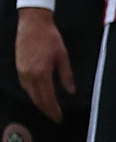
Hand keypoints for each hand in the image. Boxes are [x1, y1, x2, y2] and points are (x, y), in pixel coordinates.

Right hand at [15, 6, 71, 122]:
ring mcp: (22, 71)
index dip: (53, 110)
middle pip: (37, 99)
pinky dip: (33, 93)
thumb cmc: (50, 38)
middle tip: (55, 117)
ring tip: (49, 108)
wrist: (33, 24)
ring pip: (30, 93)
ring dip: (39, 102)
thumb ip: (66, 75)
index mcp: (41, 73)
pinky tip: (40, 94)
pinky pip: (25, 86)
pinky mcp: (19, 67)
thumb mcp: (63, 56)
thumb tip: (70, 91)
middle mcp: (29, 75)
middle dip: (46, 110)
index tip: (59, 117)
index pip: (48, 98)